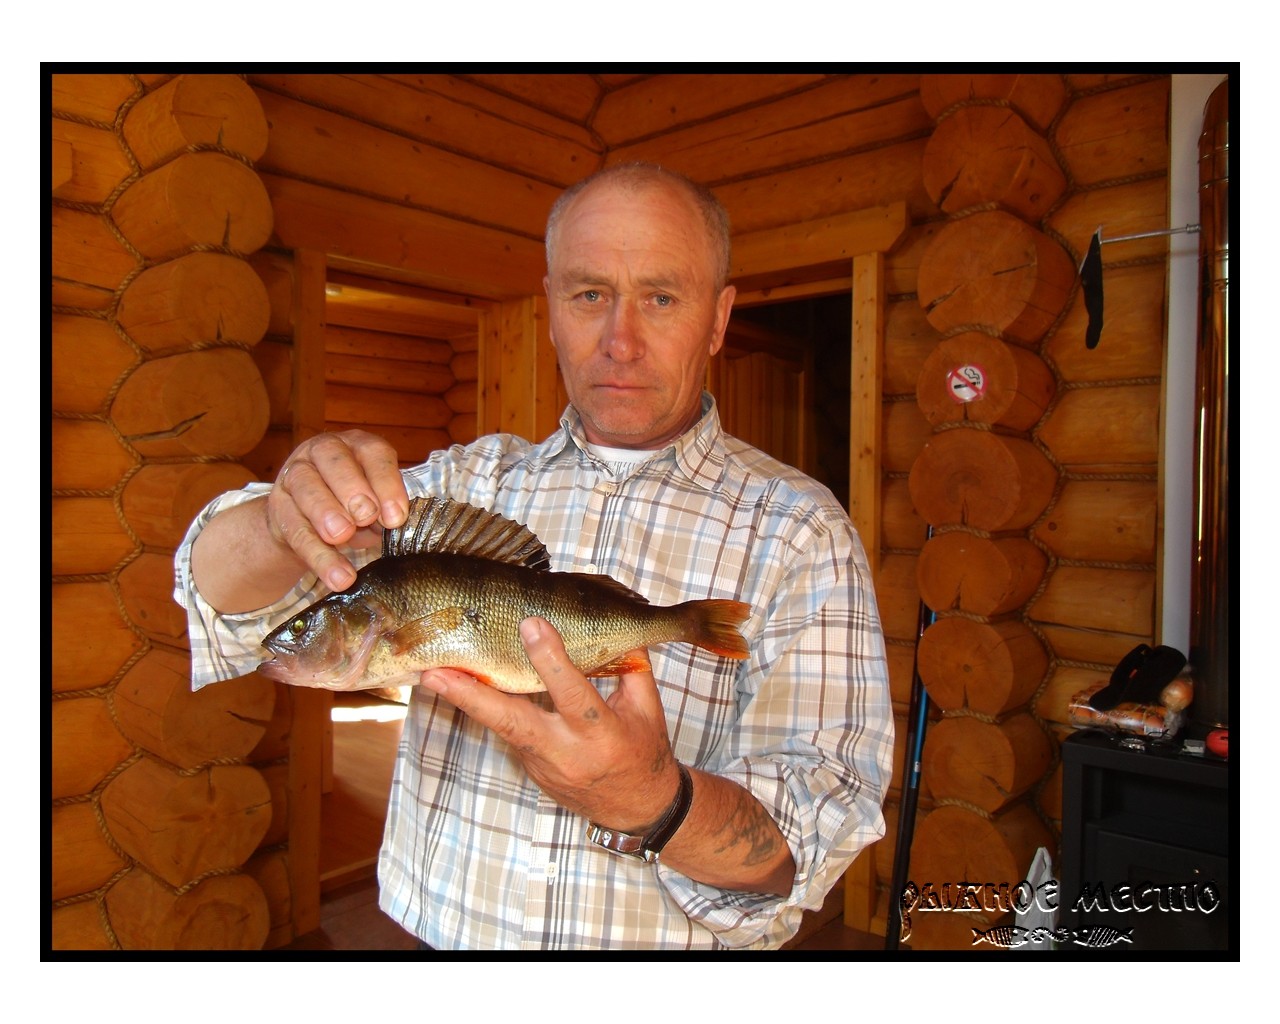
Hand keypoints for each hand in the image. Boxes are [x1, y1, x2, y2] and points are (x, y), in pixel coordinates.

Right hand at [266, 430, 409, 591]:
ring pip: (306, 487)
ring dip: (325, 512)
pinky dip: (318, 555)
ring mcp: (295, 474)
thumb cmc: (352, 506)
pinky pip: (296, 529)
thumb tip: (396, 527)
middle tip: (366, 516)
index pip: (373, 454)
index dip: (386, 483)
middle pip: (334, 461)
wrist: (307, 521)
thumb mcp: (375, 503)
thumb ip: (385, 510)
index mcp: (357, 446)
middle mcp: (323, 452)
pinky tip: (337, 576)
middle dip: (352, 489)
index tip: (396, 516)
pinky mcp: (278, 506)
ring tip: (341, 536)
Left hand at [419, 617, 681, 830]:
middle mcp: (566, 753)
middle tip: (437, 671)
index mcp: (602, 735)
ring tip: (431, 672)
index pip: (572, 694)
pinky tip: (461, 684)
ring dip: (465, 699)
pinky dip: (487, 707)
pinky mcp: (530, 769)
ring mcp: (543, 765)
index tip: (531, 625)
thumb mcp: (648, 709)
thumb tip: (618, 625)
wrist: (636, 808)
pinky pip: (508, 732)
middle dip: (472, 695)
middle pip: (512, 722)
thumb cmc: (644, 751)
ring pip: (500, 727)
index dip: (551, 660)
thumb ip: (631, 667)